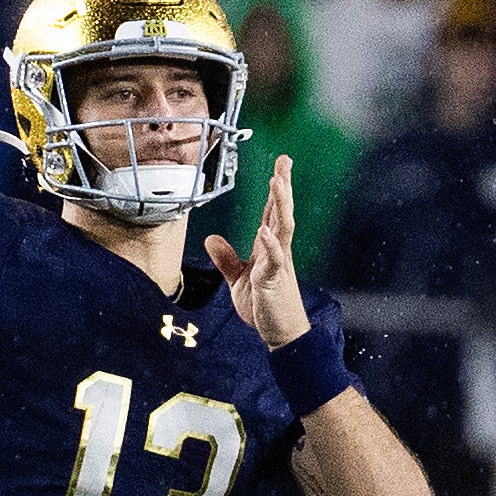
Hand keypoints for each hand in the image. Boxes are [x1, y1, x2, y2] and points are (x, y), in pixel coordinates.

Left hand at [205, 155, 310, 349]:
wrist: (281, 334)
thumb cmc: (266, 306)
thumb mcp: (239, 279)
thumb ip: (227, 258)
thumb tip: (211, 238)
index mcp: (269, 247)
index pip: (272, 212)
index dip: (275, 189)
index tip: (279, 166)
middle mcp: (277, 250)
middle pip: (281, 211)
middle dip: (283, 185)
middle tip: (284, 161)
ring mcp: (278, 263)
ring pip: (282, 227)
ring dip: (280, 205)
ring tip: (277, 182)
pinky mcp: (274, 280)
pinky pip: (273, 259)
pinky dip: (269, 244)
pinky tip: (264, 230)